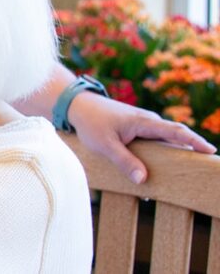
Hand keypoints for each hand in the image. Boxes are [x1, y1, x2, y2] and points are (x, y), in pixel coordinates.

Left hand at [68, 92, 216, 182]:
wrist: (78, 105)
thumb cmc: (91, 122)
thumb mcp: (105, 145)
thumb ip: (124, 161)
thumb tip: (144, 180)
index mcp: (144, 122)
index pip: (175, 131)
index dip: (194, 141)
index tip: (210, 150)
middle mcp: (148, 121)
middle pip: (176, 135)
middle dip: (192, 148)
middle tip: (205, 165)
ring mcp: (143, 123)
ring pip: (166, 139)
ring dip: (176, 151)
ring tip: (187, 171)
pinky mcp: (137, 128)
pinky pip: (156, 140)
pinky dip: (163, 150)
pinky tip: (162, 167)